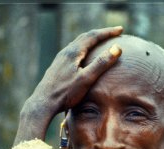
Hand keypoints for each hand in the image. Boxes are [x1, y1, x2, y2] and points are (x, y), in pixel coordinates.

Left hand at [14, 26, 122, 144]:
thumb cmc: (65, 93)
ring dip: (91, 40)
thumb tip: (116, 48)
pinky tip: (84, 57)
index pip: (93, 36)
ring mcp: (60, 59)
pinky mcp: (58, 67)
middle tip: (114, 32)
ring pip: (78, 44)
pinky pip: (73, 52)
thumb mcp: (86, 79)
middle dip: (100, 34)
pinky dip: (84, 48)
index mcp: (73, 52)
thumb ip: (101, 64)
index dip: (108, 32)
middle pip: (85, 37)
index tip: (120, 30)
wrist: (43, 103)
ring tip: (101, 41)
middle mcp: (65, 52)